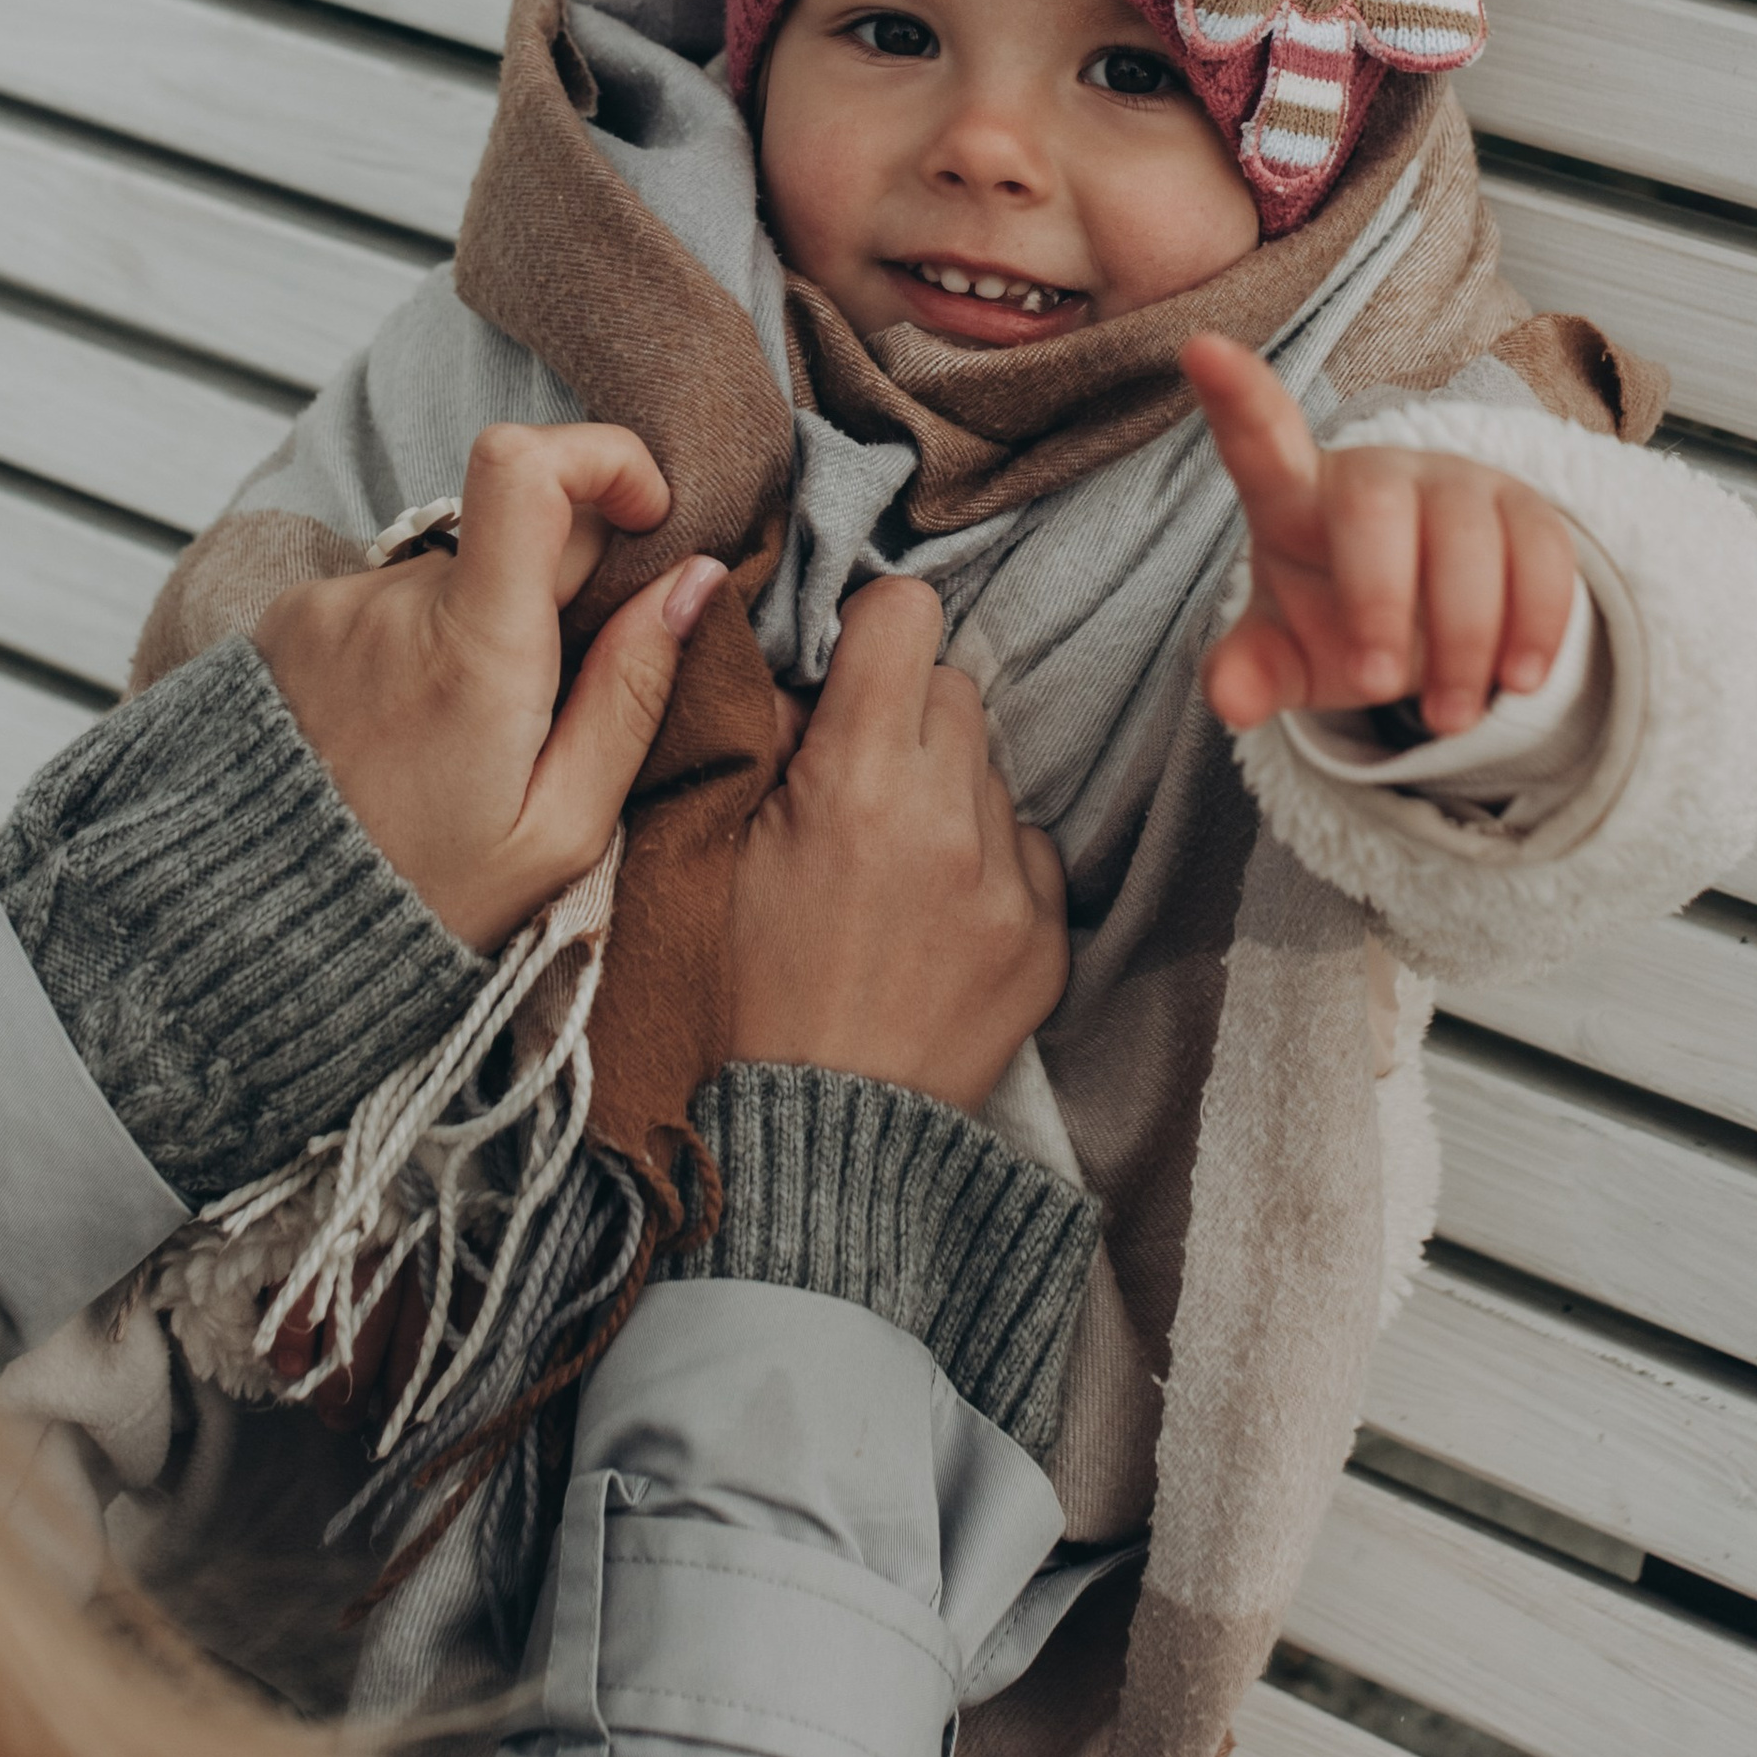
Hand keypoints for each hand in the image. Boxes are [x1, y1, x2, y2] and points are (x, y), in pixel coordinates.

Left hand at [256, 422, 723, 950]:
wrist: (262, 932)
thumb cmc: (426, 898)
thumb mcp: (561, 828)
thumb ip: (632, 693)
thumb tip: (693, 581)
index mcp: (472, 652)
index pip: (525, 467)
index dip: (602, 456)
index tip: (645, 513)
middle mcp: (392, 606)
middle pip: (513, 528)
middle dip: (559, 588)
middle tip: (551, 699)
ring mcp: (332, 607)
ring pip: (454, 571)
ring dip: (482, 628)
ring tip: (462, 739)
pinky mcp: (291, 620)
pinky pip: (390, 599)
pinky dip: (420, 645)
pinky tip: (408, 730)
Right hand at [727, 579, 1068, 1113]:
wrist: (812, 1142)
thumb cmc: (739, 994)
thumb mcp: (707, 850)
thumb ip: (760, 737)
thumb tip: (808, 667)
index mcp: (855, 784)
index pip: (905, 615)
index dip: (867, 630)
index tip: (844, 670)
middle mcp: (949, 821)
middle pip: (952, 686)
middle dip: (902, 713)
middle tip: (853, 779)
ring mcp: (1011, 886)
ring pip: (992, 769)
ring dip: (945, 789)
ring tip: (888, 865)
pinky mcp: (1049, 941)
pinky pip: (1031, 849)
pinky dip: (986, 863)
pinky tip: (932, 915)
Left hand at [1185, 334, 1575, 738]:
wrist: (1430, 623)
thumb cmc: (1336, 619)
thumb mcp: (1287, 654)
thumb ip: (1252, 672)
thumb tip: (1229, 698)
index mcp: (1293, 494)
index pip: (1259, 437)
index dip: (1236, 396)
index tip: (1201, 350)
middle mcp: (1377, 474)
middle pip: (1375, 506)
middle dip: (1379, 599)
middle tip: (1378, 683)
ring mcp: (1457, 485)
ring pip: (1468, 539)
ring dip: (1463, 640)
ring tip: (1447, 720)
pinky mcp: (1528, 513)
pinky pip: (1543, 554)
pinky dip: (1535, 625)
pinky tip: (1517, 683)